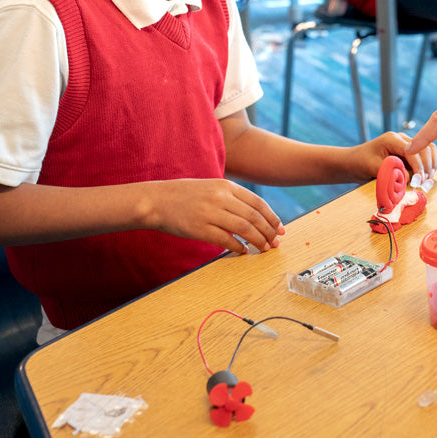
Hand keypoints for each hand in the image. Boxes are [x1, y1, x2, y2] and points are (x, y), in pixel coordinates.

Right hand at [147, 178, 284, 254]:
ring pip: (244, 229)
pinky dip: (238, 247)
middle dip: (269, 232)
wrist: (156, 200)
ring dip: (258, 241)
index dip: (272, 218)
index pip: (258, 203)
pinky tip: (243, 251)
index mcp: (226, 186)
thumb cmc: (185, 195)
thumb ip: (232, 198)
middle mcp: (220, 198)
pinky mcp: (199, 228)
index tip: (280, 229)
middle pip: (254, 217)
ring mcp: (210, 213)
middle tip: (276, 242)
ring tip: (264, 248)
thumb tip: (255, 215)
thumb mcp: (212, 187)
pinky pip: (226, 240)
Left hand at [362, 131, 436, 183]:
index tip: (418, 181)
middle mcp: (402, 139)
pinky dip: (427, 168)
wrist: (353, 162)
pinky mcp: (408, 153)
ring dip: (430, 166)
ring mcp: (406, 145)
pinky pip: (423, 157)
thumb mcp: (373, 168)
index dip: (418, 166)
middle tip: (424, 184)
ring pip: (428, 151)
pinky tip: (425, 179)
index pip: (413, 150)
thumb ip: (391, 173)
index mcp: (392, 139)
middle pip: (425, 148)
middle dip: (426, 167)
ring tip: (426, 182)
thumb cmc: (360, 163)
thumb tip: (410, 180)